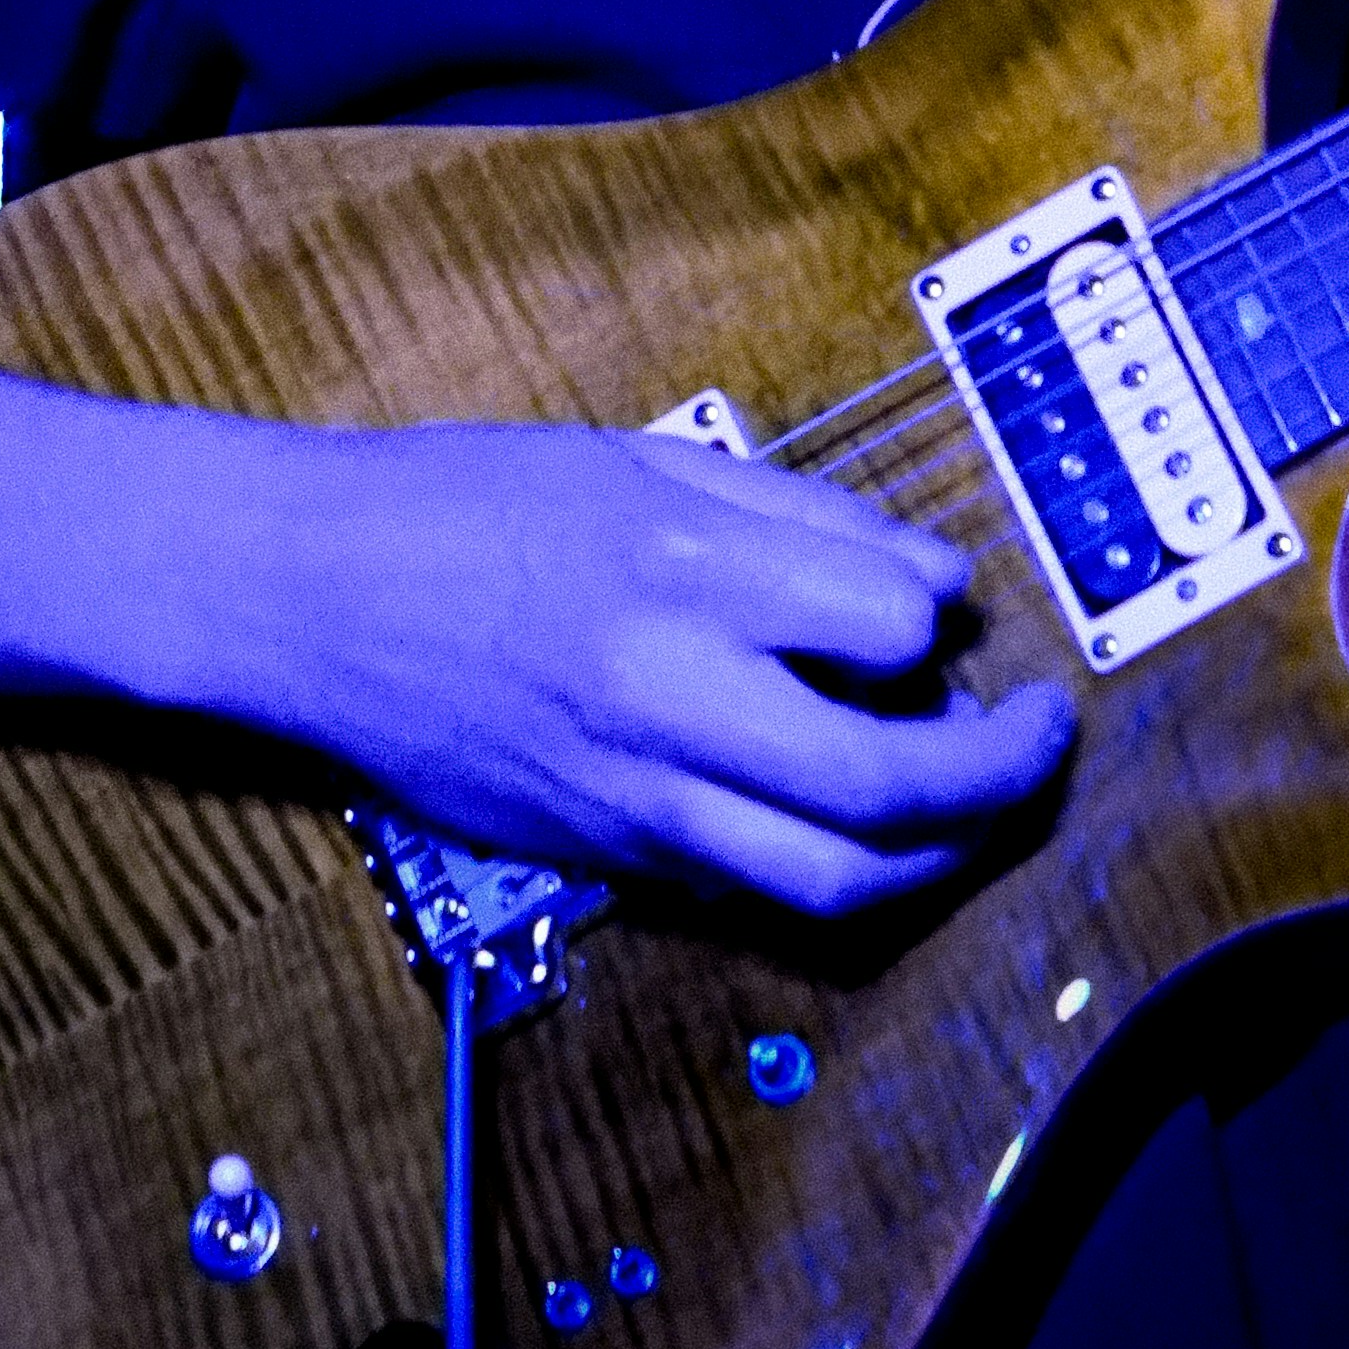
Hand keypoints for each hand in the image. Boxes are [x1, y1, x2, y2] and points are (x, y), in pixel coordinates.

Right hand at [196, 420, 1075, 914]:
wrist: (310, 593)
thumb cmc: (465, 503)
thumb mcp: (638, 461)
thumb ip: (793, 516)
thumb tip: (924, 576)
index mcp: (685, 569)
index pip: (893, 622)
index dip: (944, 616)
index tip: (951, 606)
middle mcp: (672, 693)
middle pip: (888, 783)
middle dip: (999, 770)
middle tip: (1038, 734)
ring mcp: (636, 793)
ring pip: (836, 878)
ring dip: (940, 852)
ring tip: (977, 804)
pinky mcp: (605, 852)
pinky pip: (752, 887)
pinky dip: (834, 867)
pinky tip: (857, 821)